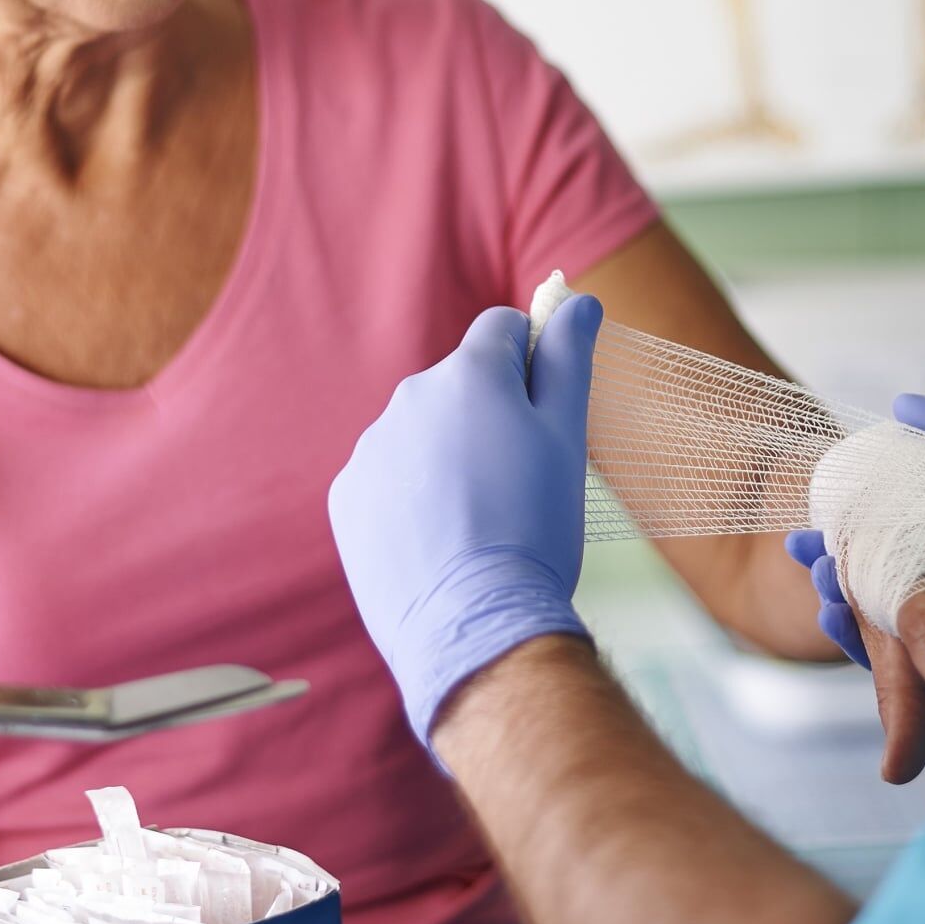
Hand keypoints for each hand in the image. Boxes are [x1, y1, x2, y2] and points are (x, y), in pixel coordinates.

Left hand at [330, 297, 602, 743]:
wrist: (475, 623)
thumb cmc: (535, 527)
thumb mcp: (567, 436)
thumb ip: (570, 358)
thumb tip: (578, 300)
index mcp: (467, 375)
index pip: (503, 328)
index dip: (533, 361)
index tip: (545, 411)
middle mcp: (408, 399)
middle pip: (460, 385)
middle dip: (489, 416)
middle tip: (520, 482)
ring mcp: (370, 449)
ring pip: (422, 434)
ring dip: (449, 457)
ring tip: (480, 521)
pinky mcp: (346, 498)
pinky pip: (387, 479)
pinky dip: (412, 498)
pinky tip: (440, 541)